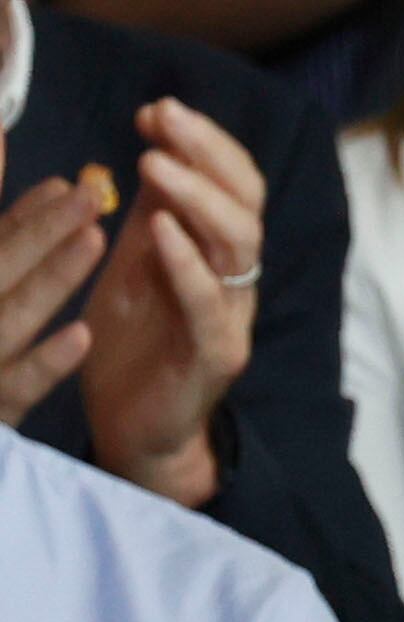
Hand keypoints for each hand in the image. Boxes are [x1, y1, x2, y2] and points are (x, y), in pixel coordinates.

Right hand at [0, 161, 105, 425]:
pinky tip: (84, 335)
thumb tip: (4, 152)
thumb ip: (3, 239)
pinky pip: (13, 388)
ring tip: (95, 240)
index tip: (54, 173)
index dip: (17, 210)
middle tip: (87, 192)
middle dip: (36, 230)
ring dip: (49, 279)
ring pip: (7, 319)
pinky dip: (44, 361)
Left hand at [79, 102, 262, 508]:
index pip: (233, 185)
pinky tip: (159, 228)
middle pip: (246, 205)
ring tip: (152, 163)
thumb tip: (155, 148)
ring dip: (197, 198)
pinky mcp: (213, 358)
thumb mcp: (136, 262)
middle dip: (207, 153)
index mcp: (216, 255)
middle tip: (164, 115)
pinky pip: (209, 306)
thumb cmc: (134, 344)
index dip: (203, 143)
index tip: (155, 112)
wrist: (134, 428)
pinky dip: (186, 263)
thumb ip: (152, 214)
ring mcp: (230, 319)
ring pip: (239, 247)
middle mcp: (235, 281)